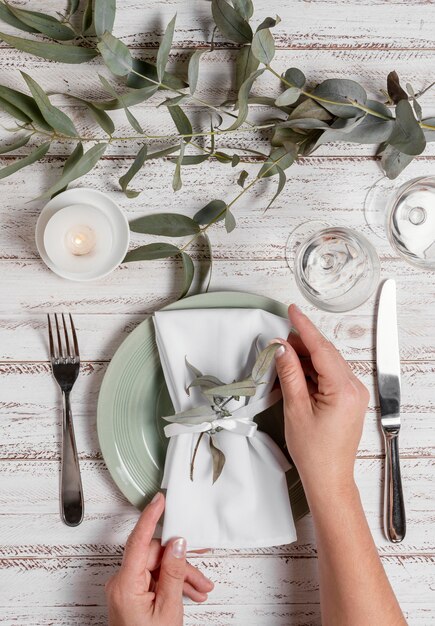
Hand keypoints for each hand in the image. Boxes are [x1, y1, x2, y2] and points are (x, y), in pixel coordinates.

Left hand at [105, 493, 213, 625]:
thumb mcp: (169, 608)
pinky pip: (153, 580)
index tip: (160, 499)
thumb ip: (174, 572)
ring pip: (157, 568)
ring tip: (201, 590)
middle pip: (154, 556)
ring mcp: (125, 590)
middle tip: (202, 575)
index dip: (150, 517)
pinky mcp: (131, 597)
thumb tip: (178, 543)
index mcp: (126, 584)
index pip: (138, 541)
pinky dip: (171, 584)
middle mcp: (121, 584)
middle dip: (181, 562)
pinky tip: (189, 594)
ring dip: (180, 576)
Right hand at [274, 305, 369, 501]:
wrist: (328, 478)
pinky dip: (311, 371)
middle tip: (278, 342)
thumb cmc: (315, 452)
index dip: (304, 328)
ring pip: (326, 363)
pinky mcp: (348, 399)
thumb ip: (289, 374)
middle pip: (325, 353)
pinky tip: (295, 373)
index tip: (293, 311)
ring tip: (282, 359)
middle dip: (301, 343)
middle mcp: (354, 388)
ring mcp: (353, 394)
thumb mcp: (296, 408)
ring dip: (305, 358)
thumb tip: (281, 350)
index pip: (321, 348)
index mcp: (343, 389)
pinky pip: (329, 375)